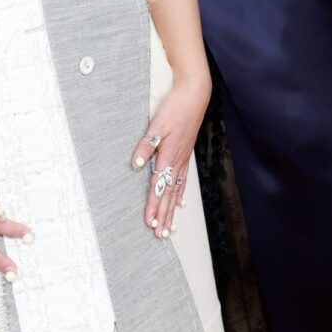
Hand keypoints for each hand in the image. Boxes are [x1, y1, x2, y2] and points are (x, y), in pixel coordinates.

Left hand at [132, 77, 209, 239]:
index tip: (151, 222)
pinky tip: (181, 202)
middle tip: (161, 234)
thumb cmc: (176, 109)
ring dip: (173, 209)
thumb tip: (136, 165)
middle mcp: (178, 162)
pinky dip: (181, 194)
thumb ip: (146, 146)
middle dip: (165, 215)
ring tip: (170, 226)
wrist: (195, 97)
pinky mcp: (186, 155)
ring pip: (178, 191)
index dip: (154, 206)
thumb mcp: (156, 124)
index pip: (159, 187)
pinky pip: (183, 180)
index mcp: (169, 156)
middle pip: (170, 194)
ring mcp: (184, 160)